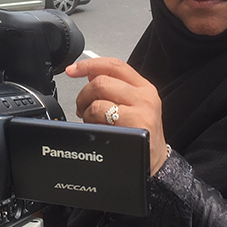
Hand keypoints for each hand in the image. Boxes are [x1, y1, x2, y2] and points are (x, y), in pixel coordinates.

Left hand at [66, 57, 168, 175]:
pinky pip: (100, 120)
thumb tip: (90, 73)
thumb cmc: (142, 133)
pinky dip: (91, 124)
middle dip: (83, 96)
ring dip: (86, 113)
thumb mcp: (134, 105)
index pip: (113, 65)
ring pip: (98, 102)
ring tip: (90, 121)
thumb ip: (114, 87)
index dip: (88, 65)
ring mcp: (140, 113)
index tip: (72, 70)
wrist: (155, 160)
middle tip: (82, 108)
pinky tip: (97, 130)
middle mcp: (144, 97)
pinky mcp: (134, 129)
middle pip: (101, 83)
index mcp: (143, 87)